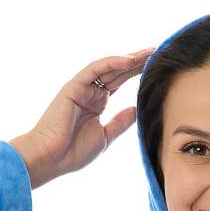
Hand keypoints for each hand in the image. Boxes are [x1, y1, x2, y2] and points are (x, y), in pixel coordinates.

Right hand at [9, 48, 155, 188]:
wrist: (51, 159)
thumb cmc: (73, 152)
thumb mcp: (106, 137)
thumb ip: (121, 122)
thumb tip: (137, 110)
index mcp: (98, 103)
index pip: (121, 81)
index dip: (138, 73)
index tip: (157, 67)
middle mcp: (90, 92)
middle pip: (118, 71)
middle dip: (138, 61)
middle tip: (158, 51)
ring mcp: (82, 87)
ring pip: (109, 67)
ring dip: (129, 58)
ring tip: (149, 52)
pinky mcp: (73, 86)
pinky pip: (94, 69)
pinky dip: (111, 63)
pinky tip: (129, 60)